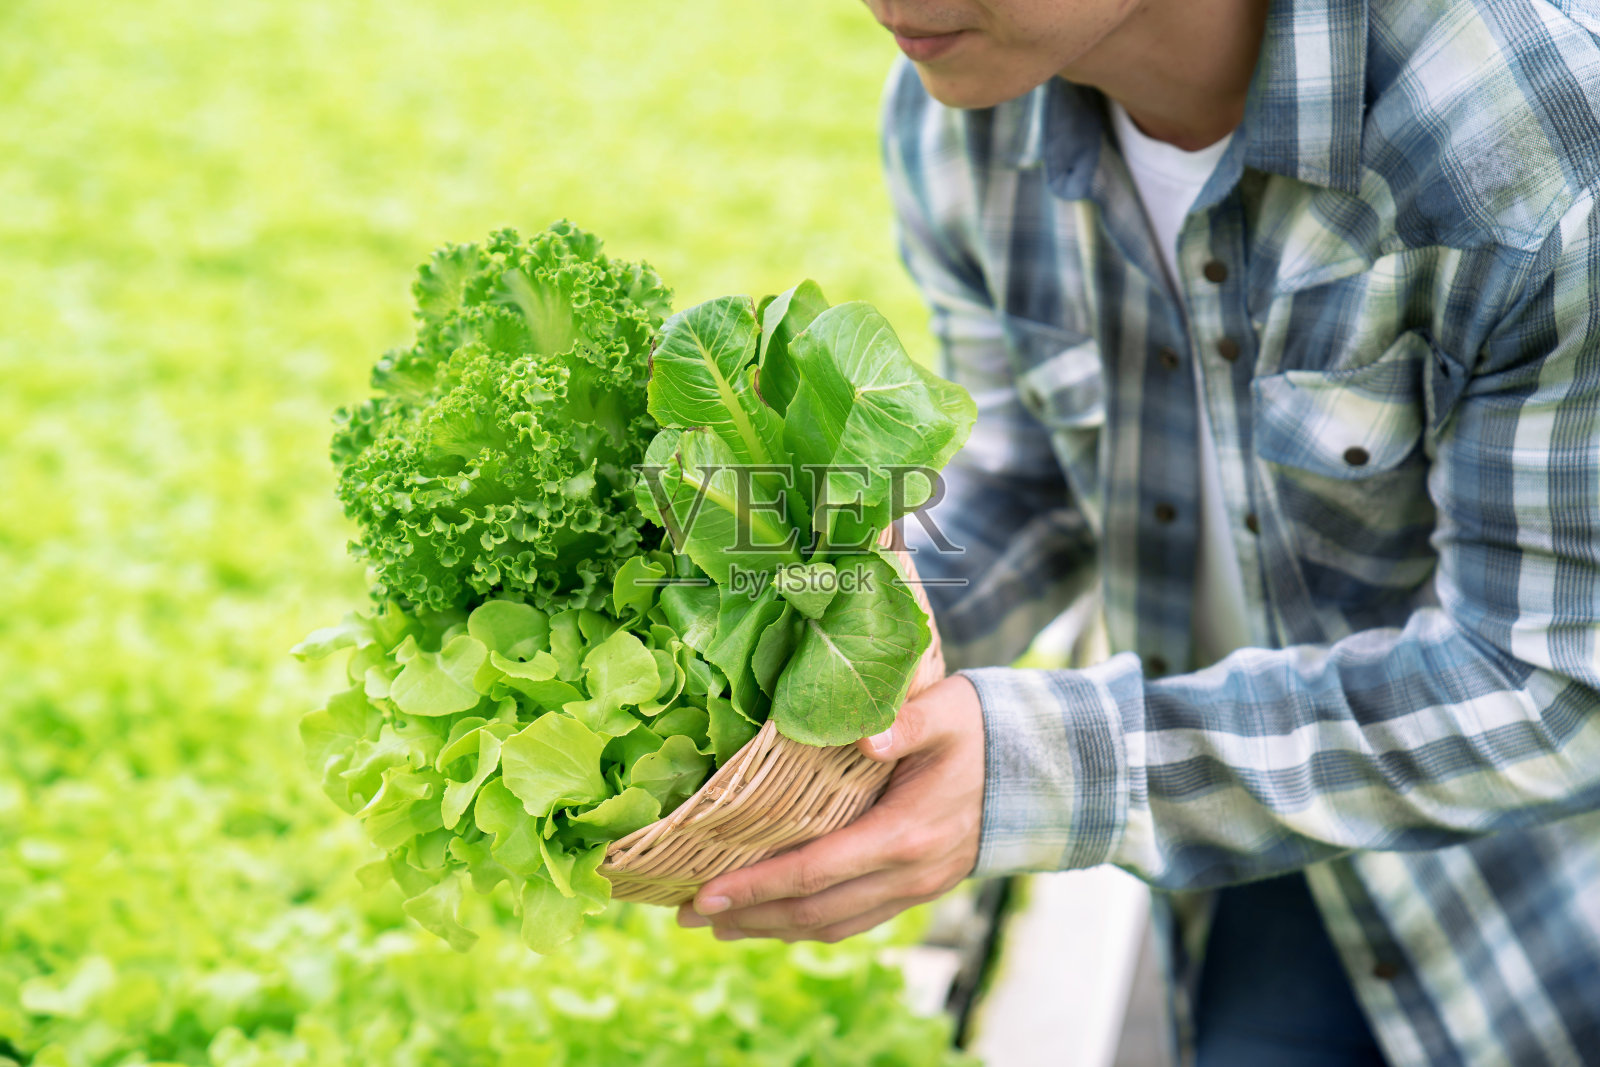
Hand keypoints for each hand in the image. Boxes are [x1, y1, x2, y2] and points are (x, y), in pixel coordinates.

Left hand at [676, 674, 984, 942]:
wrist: (1044, 769)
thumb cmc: (983, 730)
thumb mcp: (947, 711)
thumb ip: (906, 722)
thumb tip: (865, 735)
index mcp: (906, 834)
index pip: (817, 870)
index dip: (758, 885)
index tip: (706, 891)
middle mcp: (909, 873)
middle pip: (815, 910)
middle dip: (748, 916)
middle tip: (688, 914)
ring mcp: (916, 888)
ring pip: (833, 924)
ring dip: (773, 928)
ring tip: (719, 927)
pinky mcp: (919, 889)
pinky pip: (856, 920)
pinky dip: (810, 924)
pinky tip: (778, 918)